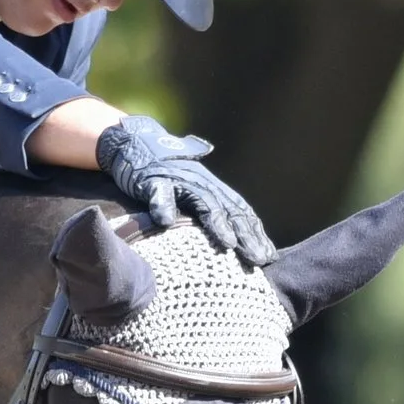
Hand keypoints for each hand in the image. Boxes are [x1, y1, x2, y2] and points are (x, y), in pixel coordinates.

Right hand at [95, 114, 274, 266]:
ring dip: (217, 223)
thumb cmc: (165, 175)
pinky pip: (159, 193)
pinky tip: (166, 222)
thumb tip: (231, 238)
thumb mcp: (191, 191)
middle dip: (246, 235)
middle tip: (258, 259)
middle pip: (229, 209)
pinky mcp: (152, 180)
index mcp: (213, 187)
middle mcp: (201, 182)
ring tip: (228, 245)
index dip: (255, 233)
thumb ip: (208, 209)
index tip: (269, 257)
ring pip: (202, 201)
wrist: (135, 144)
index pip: (240, 211)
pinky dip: (164, 206)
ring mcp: (178, 180)